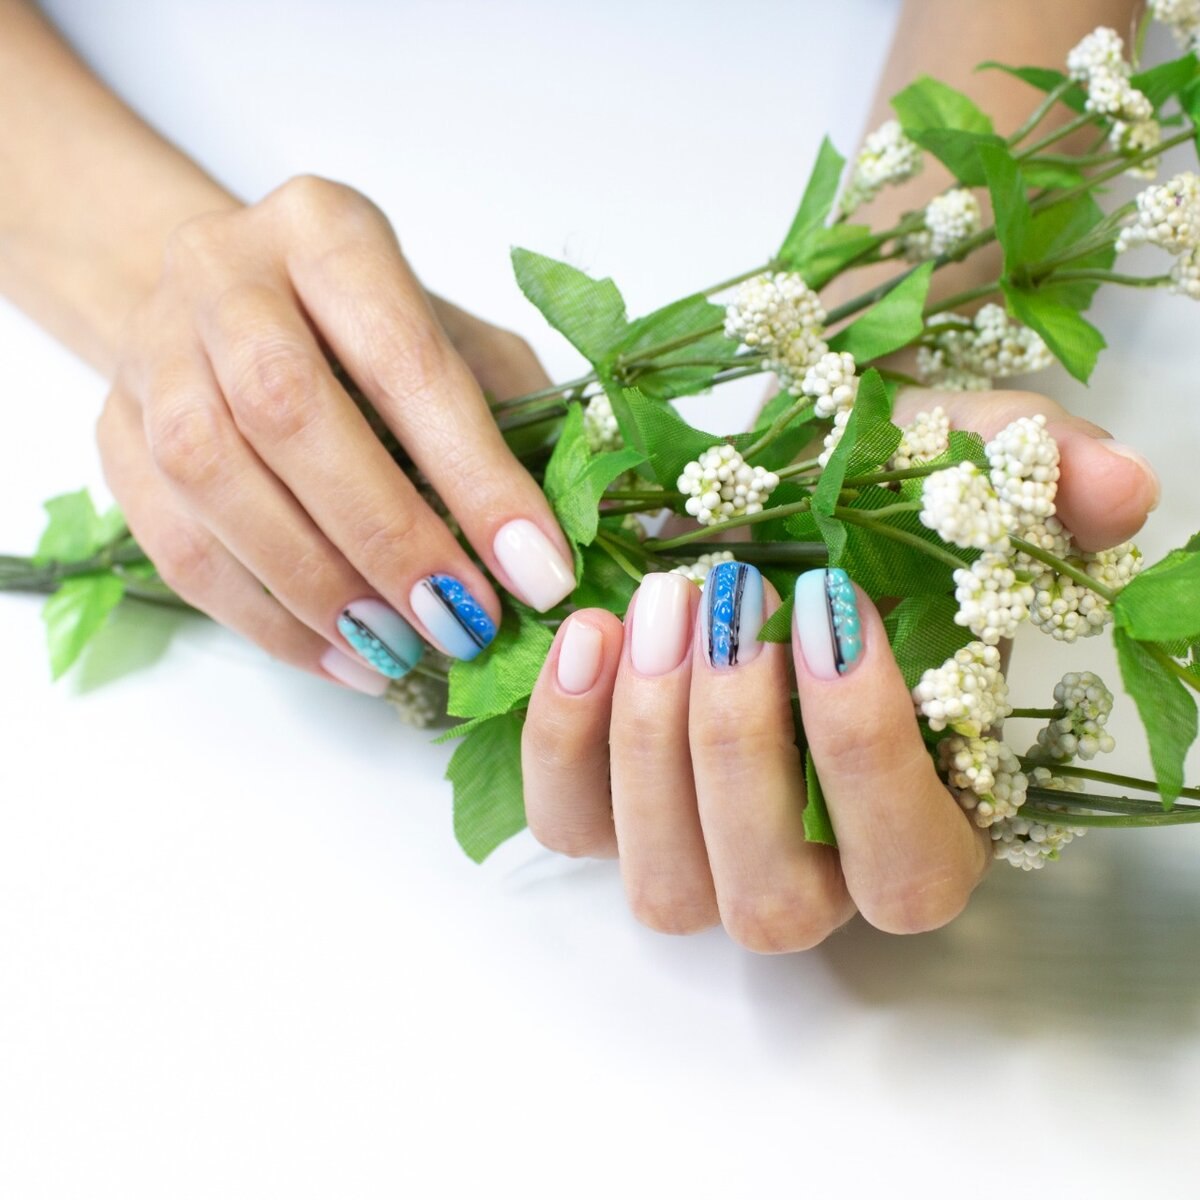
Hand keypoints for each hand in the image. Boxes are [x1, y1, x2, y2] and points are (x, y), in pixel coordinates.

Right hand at [97, 175, 575, 693]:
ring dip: (318, 588)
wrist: (226, 303)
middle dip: (387, 536)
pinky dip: (264, 619)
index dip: (474, 474)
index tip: (537, 570)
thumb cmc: (367, 330)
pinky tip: (340, 657)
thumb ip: (513, 418)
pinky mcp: (113, 436)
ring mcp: (150, 354)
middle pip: (288, 413)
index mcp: (326, 232)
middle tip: (462, 622)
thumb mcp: (456, 341)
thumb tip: (571, 539)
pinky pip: (175, 545)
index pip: (405, 357)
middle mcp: (223, 275)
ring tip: (401, 651)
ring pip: (212, 482)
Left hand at [519, 390, 1159, 949]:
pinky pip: (570, 825)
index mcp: (923, 829)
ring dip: (650, 742)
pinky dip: (563, 740)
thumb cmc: (868, 509)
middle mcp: (812, 876)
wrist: (764, 502)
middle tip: (732, 598)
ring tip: (664, 603)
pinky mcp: (608, 819)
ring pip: (665, 884)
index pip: (907, 871)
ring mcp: (699, 857)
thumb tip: (1116, 487)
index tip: (831, 610)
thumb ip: (1044, 475)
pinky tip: (590, 632)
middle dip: (741, 745)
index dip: (865, 758)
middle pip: (771, 898)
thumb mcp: (960, 468)